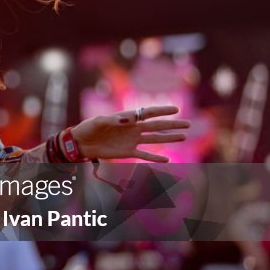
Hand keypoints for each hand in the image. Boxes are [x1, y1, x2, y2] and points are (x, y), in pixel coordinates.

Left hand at [71, 105, 188, 162]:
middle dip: (172, 125)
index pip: (148, 113)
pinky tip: (167, 159)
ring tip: (183, 137)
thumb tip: (128, 119)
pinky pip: (144, 155)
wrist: (81, 143)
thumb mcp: (99, 121)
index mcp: (127, 118)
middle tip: (188, 124)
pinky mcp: (127, 152)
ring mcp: (132, 140)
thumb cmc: (88, 128)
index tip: (176, 109)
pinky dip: (155, 158)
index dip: (162, 111)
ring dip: (168, 138)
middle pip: (156, 126)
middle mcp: (133, 128)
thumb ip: (113, 119)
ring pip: (154, 139)